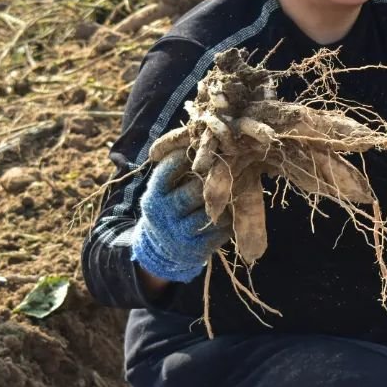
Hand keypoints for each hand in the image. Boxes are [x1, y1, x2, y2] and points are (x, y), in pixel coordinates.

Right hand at [131, 151, 232, 282]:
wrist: (161, 249)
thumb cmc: (169, 206)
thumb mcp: (164, 188)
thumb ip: (177, 166)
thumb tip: (203, 137)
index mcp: (154, 193)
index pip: (170, 168)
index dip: (191, 156)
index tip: (206, 149)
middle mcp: (163, 213)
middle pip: (195, 190)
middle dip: (214, 180)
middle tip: (228, 169)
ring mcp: (179, 233)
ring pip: (211, 211)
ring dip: (225, 200)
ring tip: (233, 189)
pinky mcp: (195, 249)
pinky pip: (221, 230)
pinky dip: (230, 218)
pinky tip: (232, 209)